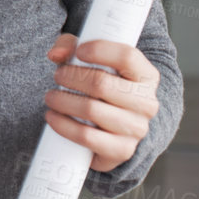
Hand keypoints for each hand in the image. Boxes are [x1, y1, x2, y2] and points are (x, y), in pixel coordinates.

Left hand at [43, 34, 160, 172]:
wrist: (110, 129)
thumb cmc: (100, 85)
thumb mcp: (90, 61)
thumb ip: (71, 47)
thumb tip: (56, 54)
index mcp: (147, 76)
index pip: (127, 57)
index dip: (100, 50)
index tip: (79, 51)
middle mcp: (147, 103)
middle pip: (102, 84)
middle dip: (71, 77)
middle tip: (57, 76)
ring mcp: (137, 129)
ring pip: (91, 110)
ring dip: (62, 101)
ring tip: (50, 97)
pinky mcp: (122, 150)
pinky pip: (87, 137)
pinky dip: (64, 126)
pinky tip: (52, 117)